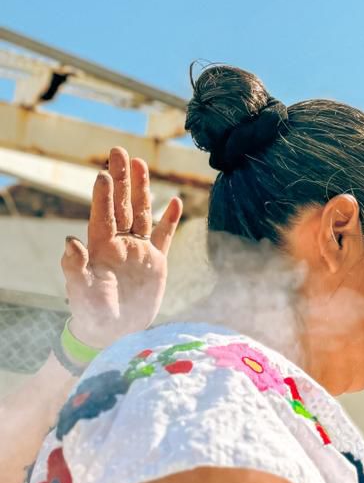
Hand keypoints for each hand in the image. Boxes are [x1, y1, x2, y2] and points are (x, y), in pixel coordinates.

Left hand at [63, 147, 181, 349]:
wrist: (113, 331)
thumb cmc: (92, 312)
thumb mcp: (81, 291)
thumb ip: (74, 268)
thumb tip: (70, 242)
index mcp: (101, 247)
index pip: (104, 215)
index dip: (104, 195)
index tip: (104, 173)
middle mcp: (120, 243)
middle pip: (122, 205)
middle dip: (122, 178)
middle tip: (120, 151)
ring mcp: (139, 251)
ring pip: (142, 214)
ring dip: (142, 189)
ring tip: (141, 164)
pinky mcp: (156, 263)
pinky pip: (164, 236)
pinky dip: (169, 220)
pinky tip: (174, 201)